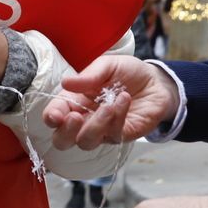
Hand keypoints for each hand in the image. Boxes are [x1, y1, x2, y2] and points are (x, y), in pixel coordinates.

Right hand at [43, 56, 177, 150]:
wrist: (156, 82)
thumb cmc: (128, 73)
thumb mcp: (108, 65)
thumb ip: (88, 75)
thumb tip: (66, 83)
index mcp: (74, 100)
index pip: (54, 115)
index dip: (51, 117)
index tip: (56, 115)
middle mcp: (84, 119)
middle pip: (62, 140)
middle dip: (65, 132)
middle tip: (76, 117)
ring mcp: (101, 131)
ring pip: (86, 142)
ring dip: (95, 125)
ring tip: (109, 105)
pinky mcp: (120, 136)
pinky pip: (112, 135)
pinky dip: (117, 117)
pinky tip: (124, 100)